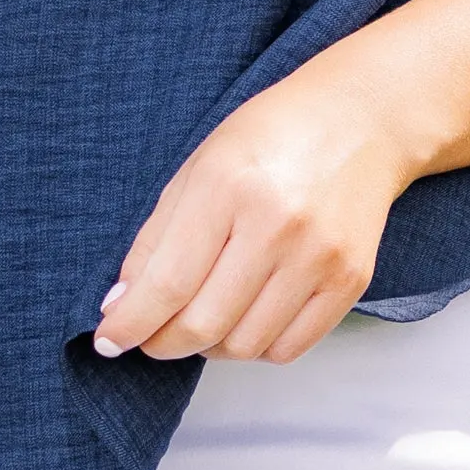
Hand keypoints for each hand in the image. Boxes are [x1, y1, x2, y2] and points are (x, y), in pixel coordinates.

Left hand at [93, 57, 409, 364]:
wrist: (360, 120)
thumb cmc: (272, 136)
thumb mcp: (198, 167)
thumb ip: (156, 238)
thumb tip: (122, 305)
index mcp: (228, 186)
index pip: (168, 283)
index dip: (131, 323)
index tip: (109, 340)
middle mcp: (277, 224)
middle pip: (203, 324)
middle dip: (162, 342)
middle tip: (151, 336)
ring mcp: (320, 256)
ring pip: (244, 345)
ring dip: (209, 346)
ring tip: (202, 317)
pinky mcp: (350, 280)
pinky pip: (288, 349)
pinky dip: (255, 347)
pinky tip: (245, 319)